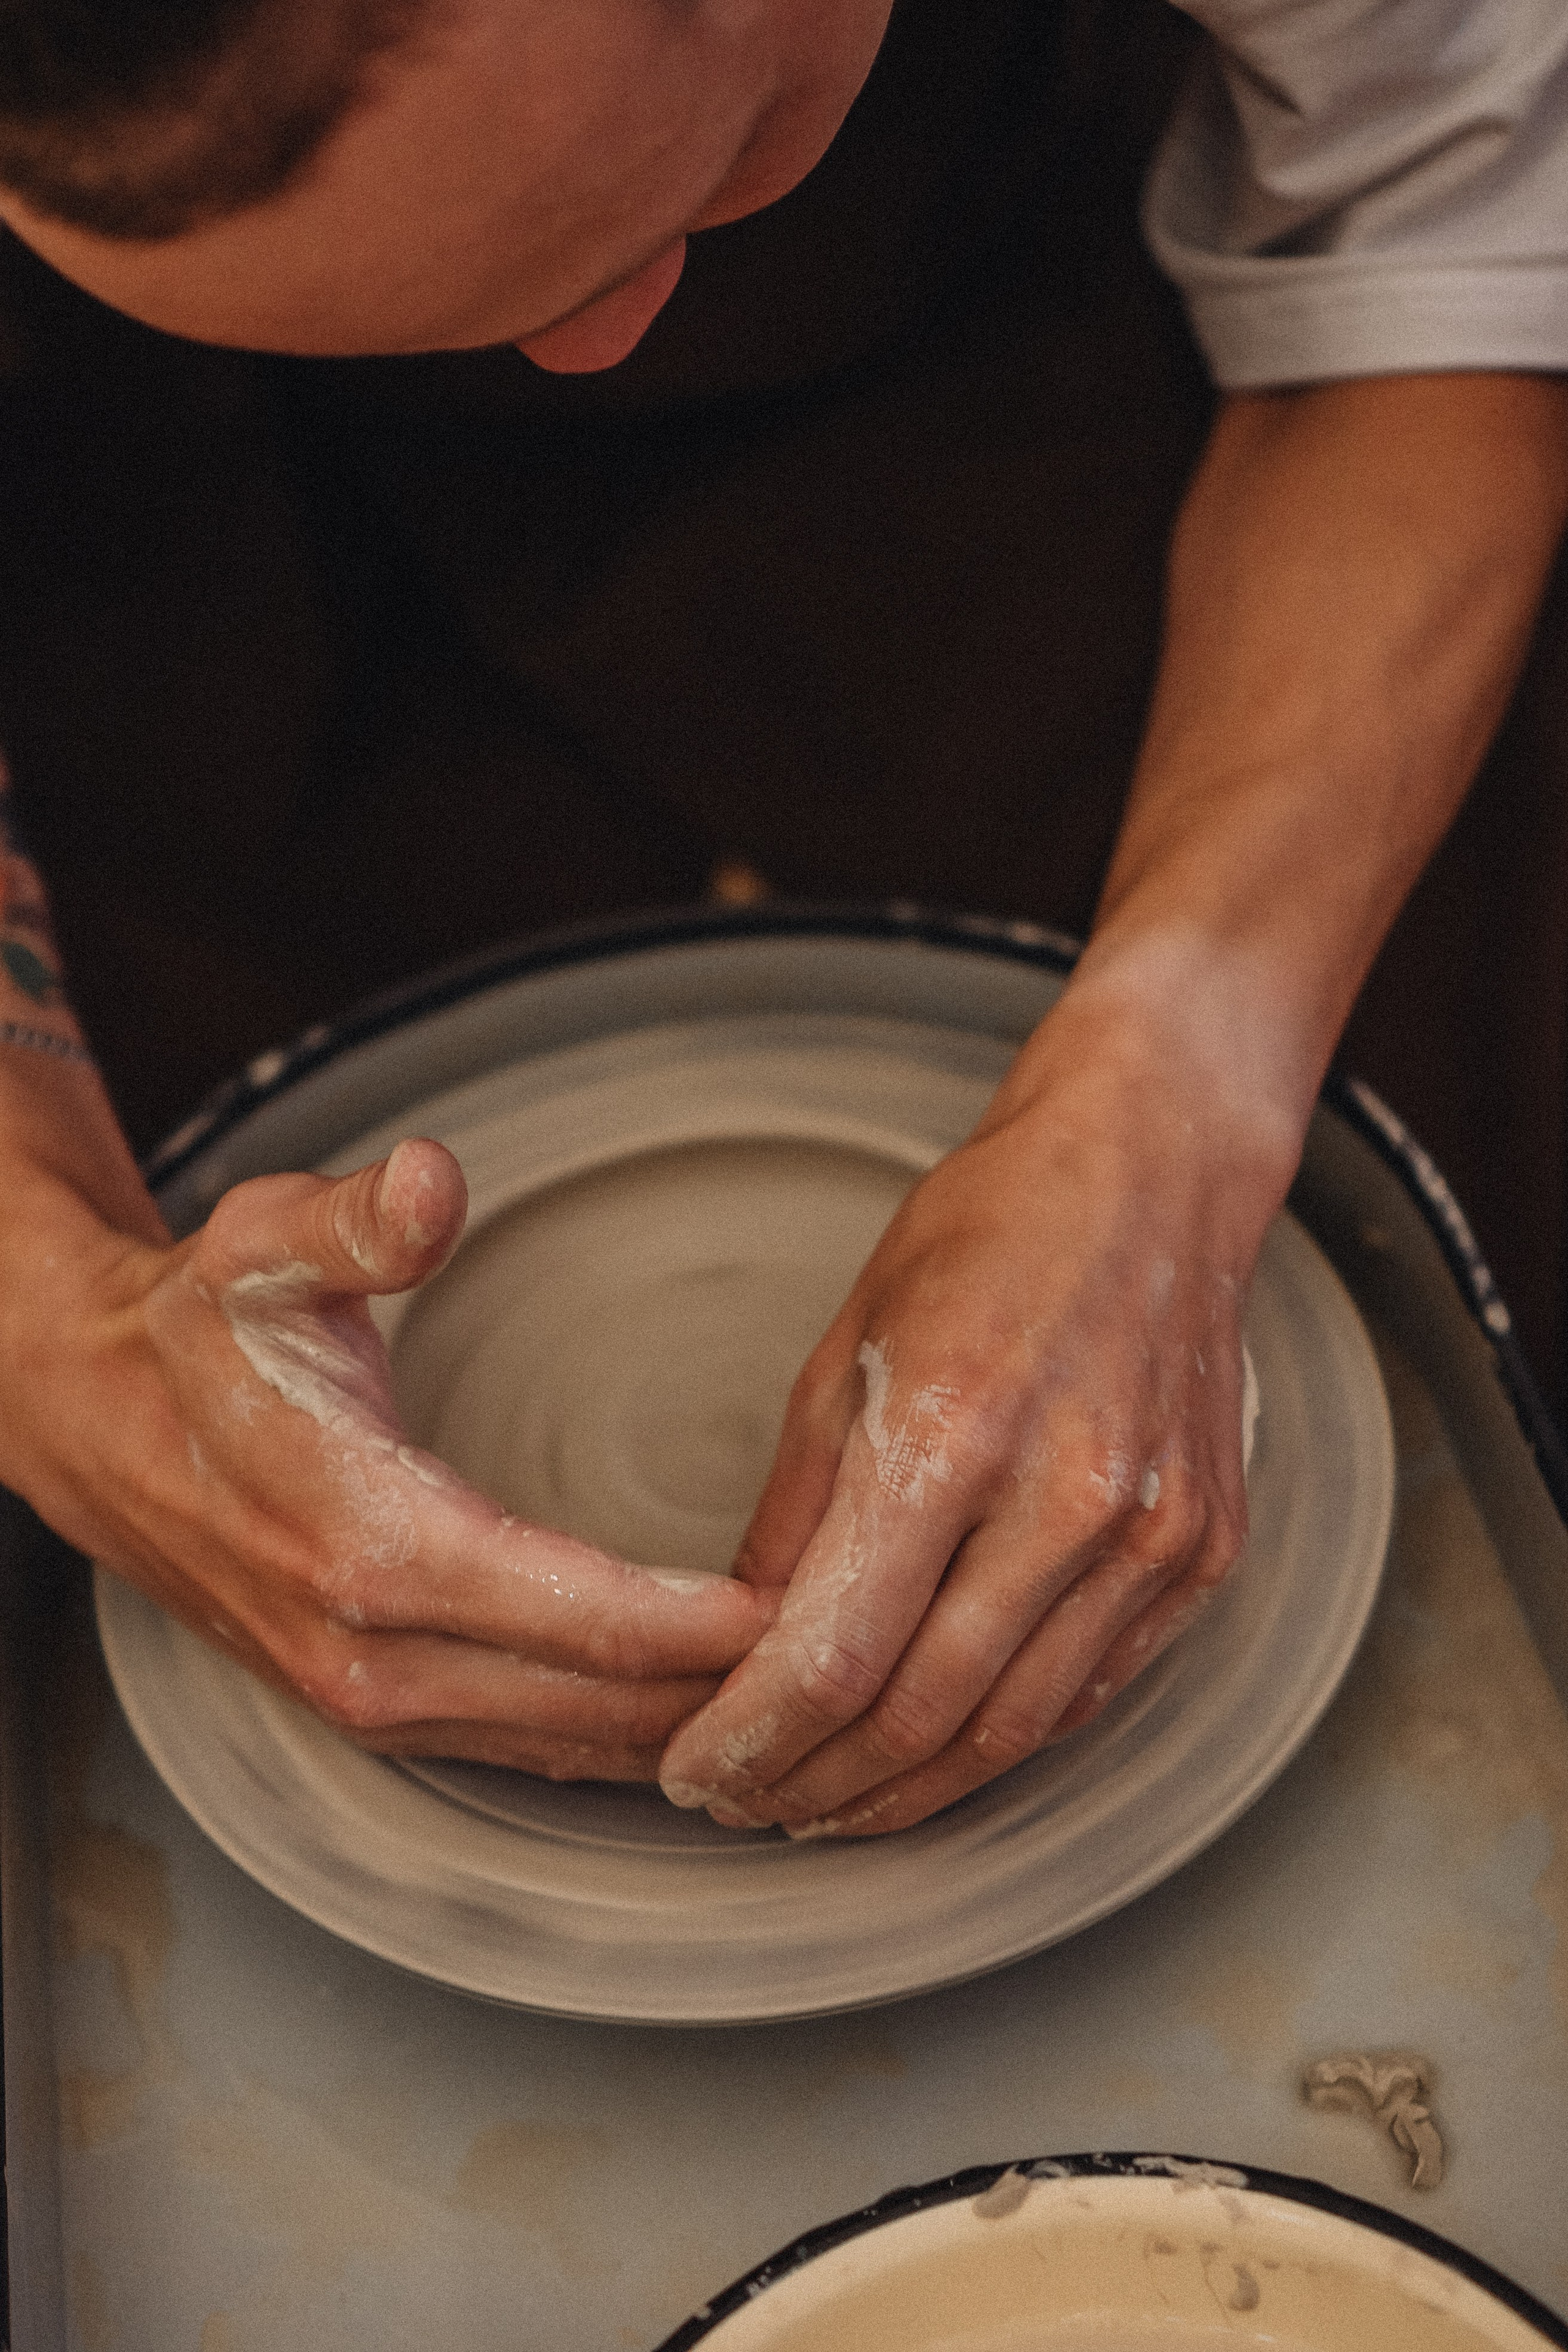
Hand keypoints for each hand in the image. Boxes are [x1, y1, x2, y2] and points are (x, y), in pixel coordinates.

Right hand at [0, 1130, 776, 1777]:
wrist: (93, 1422)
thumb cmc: (195, 1332)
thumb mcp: (264, 1242)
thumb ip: (362, 1218)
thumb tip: (434, 1182)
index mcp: (370, 1542)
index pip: (582, 1615)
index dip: (707, 1624)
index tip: (815, 1608)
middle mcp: (374, 1650)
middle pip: (597, 1704)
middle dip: (728, 1689)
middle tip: (854, 1649)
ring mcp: (370, 1697)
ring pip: (571, 1746)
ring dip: (685, 1726)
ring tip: (806, 1691)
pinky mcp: (373, 1709)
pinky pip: (527, 1748)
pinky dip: (620, 1738)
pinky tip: (697, 1711)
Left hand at [658, 981, 1290, 1835]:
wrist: (1156, 1174)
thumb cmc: (990, 1235)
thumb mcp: (846, 1349)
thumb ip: (796, 1514)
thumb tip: (747, 1647)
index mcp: (954, 1432)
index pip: (835, 1654)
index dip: (751, 1738)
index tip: (696, 1770)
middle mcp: (1068, 1498)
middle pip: (919, 1716)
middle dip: (814, 1782)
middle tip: (746, 1802)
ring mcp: (1151, 1537)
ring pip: (1010, 1732)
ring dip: (904, 1791)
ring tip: (825, 1803)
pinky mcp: (1203, 1555)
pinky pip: (1089, 1693)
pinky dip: (1000, 1741)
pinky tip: (933, 1755)